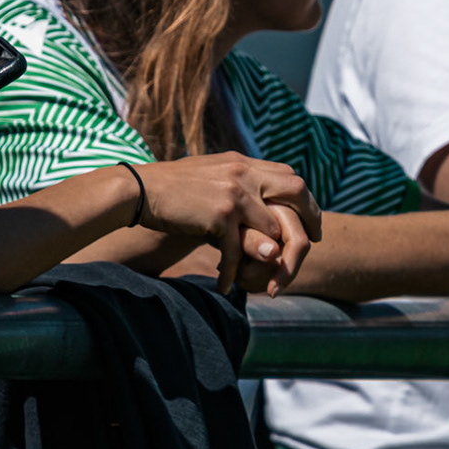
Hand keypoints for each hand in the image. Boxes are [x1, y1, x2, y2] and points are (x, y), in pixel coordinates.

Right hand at [136, 152, 321, 294]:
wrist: (138, 190)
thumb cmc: (170, 189)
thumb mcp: (209, 177)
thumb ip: (236, 187)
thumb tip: (257, 207)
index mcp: (241, 162)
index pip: (289, 175)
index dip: (303, 199)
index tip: (307, 219)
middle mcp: (243, 173)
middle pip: (296, 191)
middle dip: (309, 220)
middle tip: (310, 245)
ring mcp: (234, 193)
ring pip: (273, 229)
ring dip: (269, 258)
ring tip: (261, 278)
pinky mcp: (221, 215)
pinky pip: (238, 251)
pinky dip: (232, 273)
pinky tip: (224, 285)